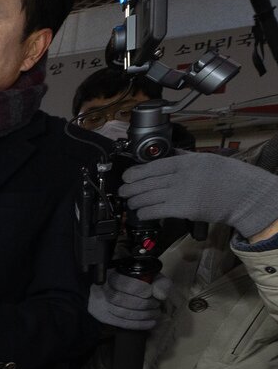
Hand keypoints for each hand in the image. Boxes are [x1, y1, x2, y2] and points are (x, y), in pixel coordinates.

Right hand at [87, 271, 170, 329]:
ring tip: (155, 313)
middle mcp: (102, 288)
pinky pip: (120, 322)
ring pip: (121, 312)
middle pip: (120, 299)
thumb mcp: (151, 277)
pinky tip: (151, 323)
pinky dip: (138, 324)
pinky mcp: (103, 316)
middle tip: (156, 304)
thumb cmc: (139, 283)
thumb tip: (160, 295)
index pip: (121, 282)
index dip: (138, 289)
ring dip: (143, 315)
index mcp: (113, 274)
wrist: (122, 292)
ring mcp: (100, 303)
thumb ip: (160, 282)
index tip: (150, 293)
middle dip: (142, 304)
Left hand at [122, 151, 277, 240]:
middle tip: (123, 191)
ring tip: (130, 203)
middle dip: (130, 188)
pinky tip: (140, 213)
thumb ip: (185, 157)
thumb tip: (169, 154)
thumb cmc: (229, 177)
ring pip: (148, 197)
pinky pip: (155, 211)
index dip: (136, 172)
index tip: (126, 176)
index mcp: (186, 163)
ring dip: (135, 201)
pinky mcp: (182, 209)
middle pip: (147, 182)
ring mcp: (180, 193)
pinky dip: (144, 212)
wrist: (244, 195)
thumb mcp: (206, 159)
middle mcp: (181, 177)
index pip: (154, 166)